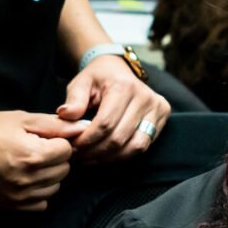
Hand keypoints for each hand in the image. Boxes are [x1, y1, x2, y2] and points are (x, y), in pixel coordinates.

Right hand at [0, 110, 75, 209]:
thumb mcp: (20, 119)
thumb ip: (55, 125)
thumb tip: (83, 127)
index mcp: (34, 155)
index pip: (68, 150)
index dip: (56, 140)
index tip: (39, 136)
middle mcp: (30, 180)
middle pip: (64, 170)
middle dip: (54, 157)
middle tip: (33, 147)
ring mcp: (20, 196)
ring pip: (55, 187)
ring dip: (48, 175)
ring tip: (27, 162)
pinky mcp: (12, 206)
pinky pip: (41, 204)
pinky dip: (38, 192)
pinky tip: (24, 178)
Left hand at [56, 55, 172, 163]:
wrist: (118, 70)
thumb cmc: (98, 78)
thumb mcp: (81, 82)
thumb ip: (74, 100)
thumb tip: (65, 115)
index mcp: (124, 87)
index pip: (105, 124)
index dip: (87, 140)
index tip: (72, 146)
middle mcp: (145, 97)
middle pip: (119, 138)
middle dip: (95, 151)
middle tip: (78, 154)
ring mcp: (157, 108)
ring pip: (134, 147)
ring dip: (110, 157)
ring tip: (91, 157)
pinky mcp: (162, 118)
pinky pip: (143, 146)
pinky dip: (123, 155)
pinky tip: (105, 155)